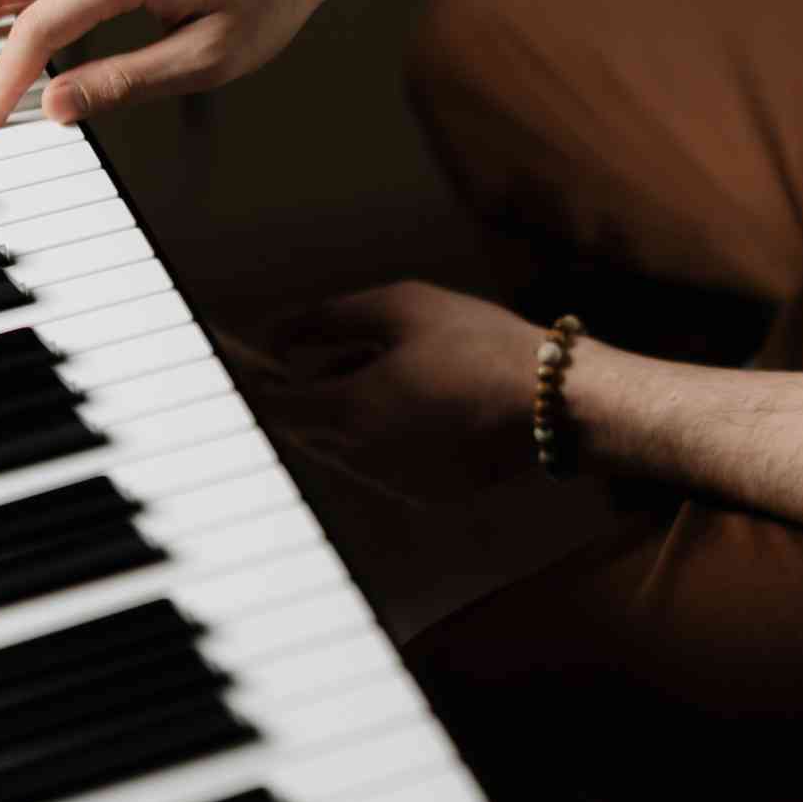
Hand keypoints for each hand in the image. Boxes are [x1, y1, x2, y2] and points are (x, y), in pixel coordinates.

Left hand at [242, 282, 541, 503]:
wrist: (556, 403)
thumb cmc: (478, 342)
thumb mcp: (400, 306)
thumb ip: (327, 318)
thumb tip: (276, 334)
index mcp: (352, 411)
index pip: (275, 405)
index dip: (255, 379)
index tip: (245, 357)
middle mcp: (364, 459)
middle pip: (306, 430)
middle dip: (305, 394)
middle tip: (316, 355)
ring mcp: (396, 483)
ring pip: (344, 448)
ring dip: (345, 413)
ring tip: (391, 368)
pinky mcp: (428, 495)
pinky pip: (382, 464)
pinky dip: (382, 434)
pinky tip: (421, 400)